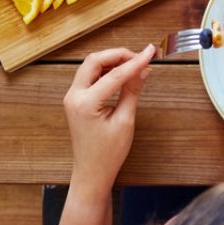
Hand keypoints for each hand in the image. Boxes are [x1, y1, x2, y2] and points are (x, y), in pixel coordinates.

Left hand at [62, 46, 153, 187]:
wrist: (91, 172)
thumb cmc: (107, 153)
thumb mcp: (124, 121)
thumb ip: (132, 91)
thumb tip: (143, 70)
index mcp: (86, 103)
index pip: (114, 74)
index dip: (135, 62)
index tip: (151, 52)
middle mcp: (74, 96)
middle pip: (95, 60)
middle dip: (119, 55)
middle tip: (140, 57)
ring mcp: (72, 97)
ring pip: (91, 65)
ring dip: (112, 60)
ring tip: (134, 64)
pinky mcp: (76, 99)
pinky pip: (89, 76)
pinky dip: (106, 70)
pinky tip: (122, 73)